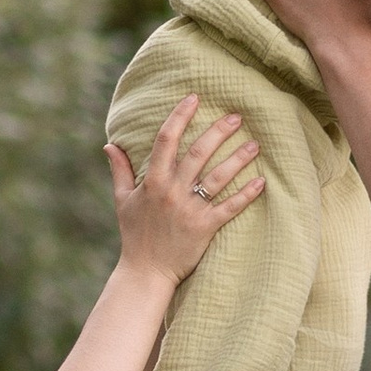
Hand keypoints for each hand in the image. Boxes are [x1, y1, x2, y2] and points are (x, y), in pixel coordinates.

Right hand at [107, 96, 263, 282]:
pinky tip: (261, 181)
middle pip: (198, 153)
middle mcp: (172, 192)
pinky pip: (229, 208)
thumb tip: (109, 145)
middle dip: (218, 132)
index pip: (166, 141)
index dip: (180, 116)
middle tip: (237, 116)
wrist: (146, 272)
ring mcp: (190, 210)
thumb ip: (119, 170)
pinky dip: (246, 195)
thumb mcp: (122, 200)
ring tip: (255, 143)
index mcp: (152, 182)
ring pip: (218, 178)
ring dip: (238, 159)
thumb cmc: (135, 235)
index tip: (193, 98)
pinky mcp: (205, 228)